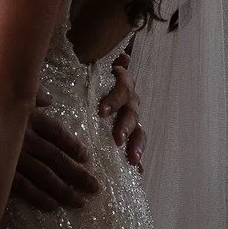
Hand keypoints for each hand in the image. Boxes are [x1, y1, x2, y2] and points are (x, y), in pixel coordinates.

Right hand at [12, 95, 100, 210]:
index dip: (72, 146)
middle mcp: (26, 138)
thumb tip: (47, 99)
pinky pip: (22, 186)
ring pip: (44, 175)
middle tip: (95, 188)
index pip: (57, 134)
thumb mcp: (6, 90)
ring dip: (63, 189)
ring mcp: (13, 155)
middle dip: (77, 174)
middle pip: (57, 158)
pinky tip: (52, 205)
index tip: (85, 157)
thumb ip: (30, 96)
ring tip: (79, 201)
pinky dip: (38, 196)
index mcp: (28, 117)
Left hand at [98, 50, 144, 169]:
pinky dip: (137, 159)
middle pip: (131, 113)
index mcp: (120, 83)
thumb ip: (99, 58)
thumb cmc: (88, 72)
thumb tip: (123, 55)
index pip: (122, 89)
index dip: (114, 100)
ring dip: (137, 145)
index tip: (101, 112)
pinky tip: (138, 172)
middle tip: (117, 139)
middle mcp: (129, 100)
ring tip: (133, 160)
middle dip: (125, 126)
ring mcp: (131, 118)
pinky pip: (136, 147)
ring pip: (138, 131)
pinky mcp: (129, 134)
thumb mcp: (90, 63)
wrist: (93, 80)